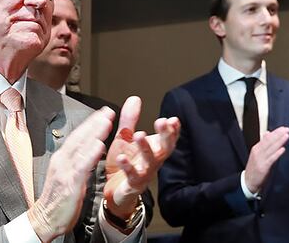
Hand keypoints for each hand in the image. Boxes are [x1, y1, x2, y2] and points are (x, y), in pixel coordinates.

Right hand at [28, 108, 113, 242]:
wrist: (45, 219)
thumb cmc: (57, 199)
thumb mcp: (66, 175)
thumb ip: (77, 161)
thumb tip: (91, 149)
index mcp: (61, 158)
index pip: (77, 136)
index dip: (90, 124)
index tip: (102, 114)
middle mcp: (61, 161)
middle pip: (79, 137)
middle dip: (94, 123)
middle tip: (107, 111)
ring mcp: (64, 171)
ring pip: (81, 147)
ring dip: (95, 132)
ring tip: (107, 121)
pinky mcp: (70, 183)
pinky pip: (81, 166)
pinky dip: (90, 154)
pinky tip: (99, 145)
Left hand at [103, 96, 179, 218]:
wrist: (115, 190)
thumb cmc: (124, 163)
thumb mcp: (125, 137)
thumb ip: (130, 119)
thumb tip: (135, 98)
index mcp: (153, 148)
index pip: (168, 138)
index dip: (173, 130)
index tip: (173, 119)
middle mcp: (153, 161)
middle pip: (164, 148)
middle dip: (165, 135)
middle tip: (162, 122)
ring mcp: (145, 173)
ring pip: (150, 161)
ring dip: (146, 147)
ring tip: (139, 134)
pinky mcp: (133, 184)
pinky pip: (132, 175)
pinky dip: (128, 166)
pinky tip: (121, 157)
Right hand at [244, 126, 288, 193]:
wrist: (248, 181)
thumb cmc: (254, 168)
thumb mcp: (257, 154)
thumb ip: (263, 144)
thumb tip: (267, 133)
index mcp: (256, 148)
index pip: (267, 138)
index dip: (275, 133)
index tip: (283, 128)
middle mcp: (258, 152)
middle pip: (269, 141)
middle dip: (278, 135)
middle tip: (287, 129)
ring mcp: (260, 159)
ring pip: (271, 148)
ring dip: (279, 141)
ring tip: (286, 136)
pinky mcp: (263, 167)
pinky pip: (271, 159)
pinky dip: (277, 153)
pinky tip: (282, 149)